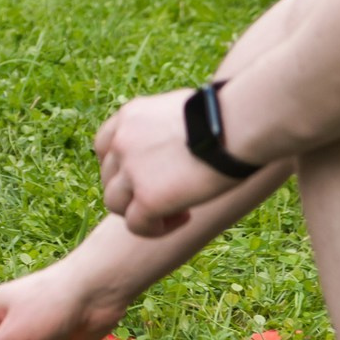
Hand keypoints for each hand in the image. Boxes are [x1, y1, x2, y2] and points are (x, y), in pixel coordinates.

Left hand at [95, 91, 237, 235]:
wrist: (234, 126)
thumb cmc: (224, 115)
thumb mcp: (180, 110)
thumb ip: (163, 128)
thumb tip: (173, 142)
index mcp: (130, 115)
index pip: (105, 147)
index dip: (121, 167)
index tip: (147, 174)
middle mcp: (122, 141)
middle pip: (109, 178)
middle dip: (133, 191)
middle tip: (168, 194)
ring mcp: (131, 170)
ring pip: (115, 204)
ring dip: (141, 212)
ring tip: (178, 210)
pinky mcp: (146, 198)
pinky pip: (136, 226)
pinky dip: (156, 229)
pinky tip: (185, 217)